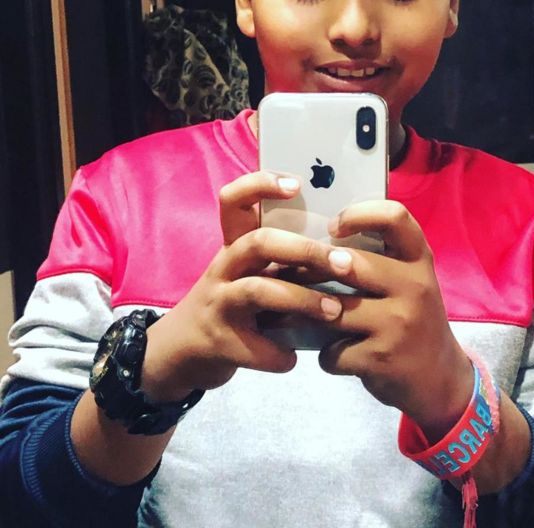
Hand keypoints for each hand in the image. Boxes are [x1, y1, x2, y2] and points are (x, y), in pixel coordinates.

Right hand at [141, 171, 347, 400]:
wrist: (178, 351)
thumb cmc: (231, 306)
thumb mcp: (248, 275)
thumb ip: (282, 262)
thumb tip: (342, 251)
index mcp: (233, 247)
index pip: (234, 202)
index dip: (260, 185)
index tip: (297, 184)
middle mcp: (223, 268)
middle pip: (259, 243)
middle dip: (305, 250)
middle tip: (344, 263)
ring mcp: (218, 304)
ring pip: (259, 291)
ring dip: (303, 301)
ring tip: (334, 311)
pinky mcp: (218, 341)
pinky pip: (255, 347)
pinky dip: (280, 355)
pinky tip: (292, 359)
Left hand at [318, 200, 474, 440]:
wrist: (439, 377)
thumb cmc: (411, 317)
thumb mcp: (408, 280)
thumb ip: (378, 257)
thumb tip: (312, 239)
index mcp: (419, 260)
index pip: (395, 216)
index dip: (358, 214)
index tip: (333, 228)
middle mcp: (414, 286)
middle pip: (349, 264)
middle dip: (311, 270)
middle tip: (292, 275)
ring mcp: (399, 323)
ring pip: (332, 309)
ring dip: (307, 314)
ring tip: (299, 315)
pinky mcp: (382, 358)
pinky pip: (332, 351)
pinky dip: (326, 356)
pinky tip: (335, 355)